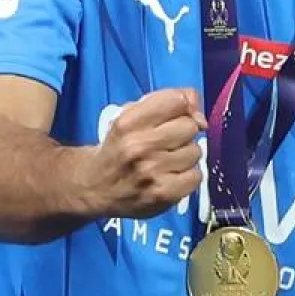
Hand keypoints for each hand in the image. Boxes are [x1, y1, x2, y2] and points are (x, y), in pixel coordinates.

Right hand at [80, 88, 206, 218]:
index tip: (176, 117)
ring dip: (186, 156)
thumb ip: (168, 102)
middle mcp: (138, 146)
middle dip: (183, 133)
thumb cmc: (119, 147)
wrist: (93, 187)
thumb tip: (202, 118)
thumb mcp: (132, 115)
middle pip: (190, 127)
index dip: (184, 108)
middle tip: (167, 143)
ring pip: (196, 152)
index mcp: (128, 121)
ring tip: (167, 161)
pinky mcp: (162, 194)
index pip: (178, 101)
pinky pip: (196, 176)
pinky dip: (188, 176)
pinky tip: (172, 176)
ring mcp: (150, 171)